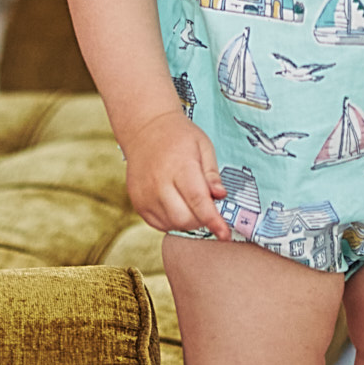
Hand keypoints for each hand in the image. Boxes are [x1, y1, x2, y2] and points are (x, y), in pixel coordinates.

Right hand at [121, 109, 231, 237]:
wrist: (145, 129)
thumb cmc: (179, 137)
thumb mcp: (202, 146)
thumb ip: (212, 174)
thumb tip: (221, 196)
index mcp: (180, 166)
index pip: (198, 200)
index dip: (213, 220)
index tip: (225, 235)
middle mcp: (159, 183)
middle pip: (185, 219)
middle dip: (201, 220)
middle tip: (207, 205)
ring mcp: (145, 195)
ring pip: (172, 224)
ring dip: (188, 221)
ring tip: (189, 199)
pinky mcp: (138, 203)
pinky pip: (159, 224)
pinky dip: (173, 221)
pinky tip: (176, 203)